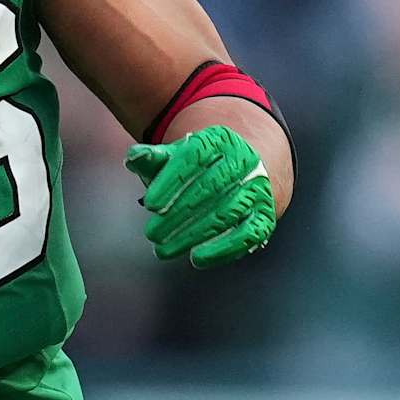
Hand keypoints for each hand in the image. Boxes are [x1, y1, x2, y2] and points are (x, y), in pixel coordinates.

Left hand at [126, 123, 276, 266]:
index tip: (152, 204)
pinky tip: (197, 259)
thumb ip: (154, 159)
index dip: (173, 181)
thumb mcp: (175, 159)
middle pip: (212, 187)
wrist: (242, 174)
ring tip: (164, 250)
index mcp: (220, 140)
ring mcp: (258, 188)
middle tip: (152, 234)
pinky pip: (247, 234)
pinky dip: (223, 249)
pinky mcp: (265, 215)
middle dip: (179, 213)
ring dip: (194, 234)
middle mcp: (245, 160)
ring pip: (227, 212)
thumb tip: (133, 157)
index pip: (196, 157)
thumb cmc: (198, 168)